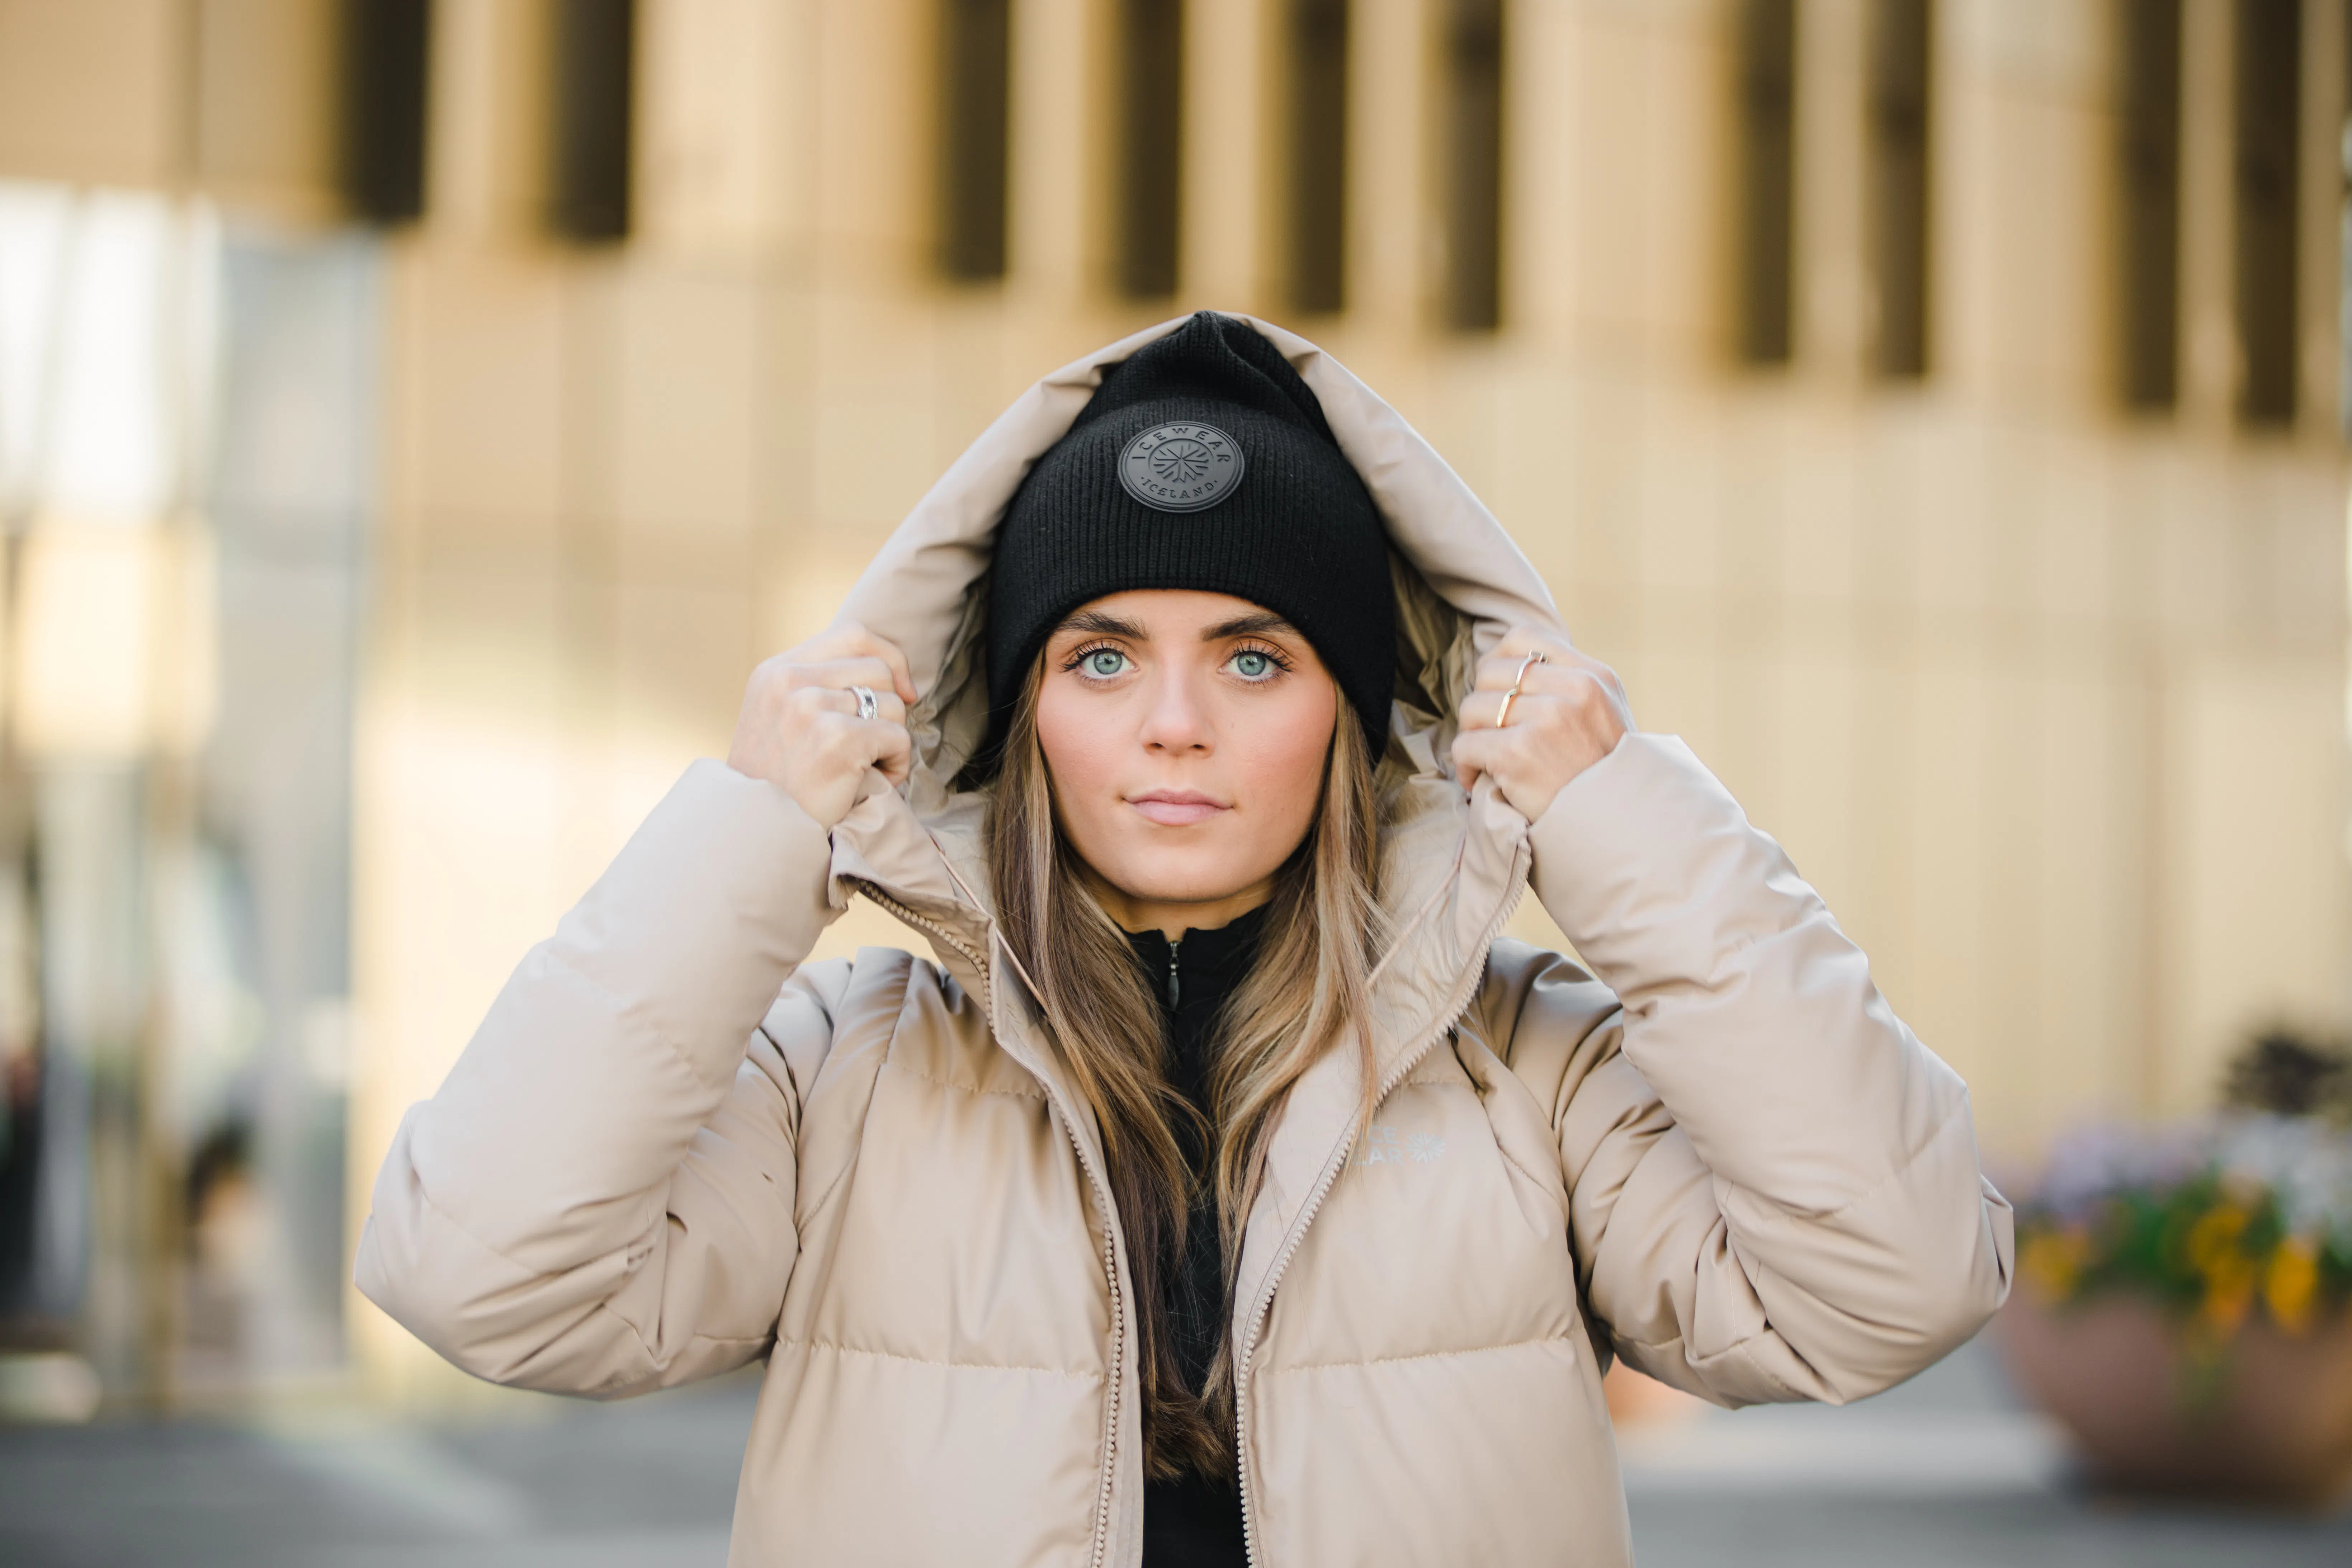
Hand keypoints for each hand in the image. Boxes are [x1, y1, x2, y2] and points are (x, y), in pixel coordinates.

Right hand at [728, 622, 917, 828]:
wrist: (756, 832)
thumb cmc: (777, 781)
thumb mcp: (778, 717)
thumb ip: (815, 685)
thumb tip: (889, 673)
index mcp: (775, 670)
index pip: (853, 634)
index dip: (888, 658)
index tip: (901, 690)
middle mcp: (790, 681)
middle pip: (880, 670)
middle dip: (890, 709)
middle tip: (870, 745)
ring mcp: (812, 707)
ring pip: (894, 705)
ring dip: (891, 741)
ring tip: (864, 768)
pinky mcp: (837, 739)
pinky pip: (898, 738)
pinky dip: (896, 765)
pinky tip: (870, 782)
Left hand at [1450, 626, 1633, 823]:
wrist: (1622, 830)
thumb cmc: (1605, 779)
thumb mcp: (1606, 716)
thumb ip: (1570, 687)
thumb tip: (1514, 669)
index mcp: (1593, 676)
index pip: (1523, 637)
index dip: (1498, 664)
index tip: (1501, 694)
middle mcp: (1574, 690)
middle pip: (1490, 672)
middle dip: (1482, 706)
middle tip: (1492, 736)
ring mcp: (1547, 719)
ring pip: (1472, 707)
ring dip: (1472, 737)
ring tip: (1487, 761)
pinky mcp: (1519, 753)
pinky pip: (1465, 745)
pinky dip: (1465, 766)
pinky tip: (1480, 781)